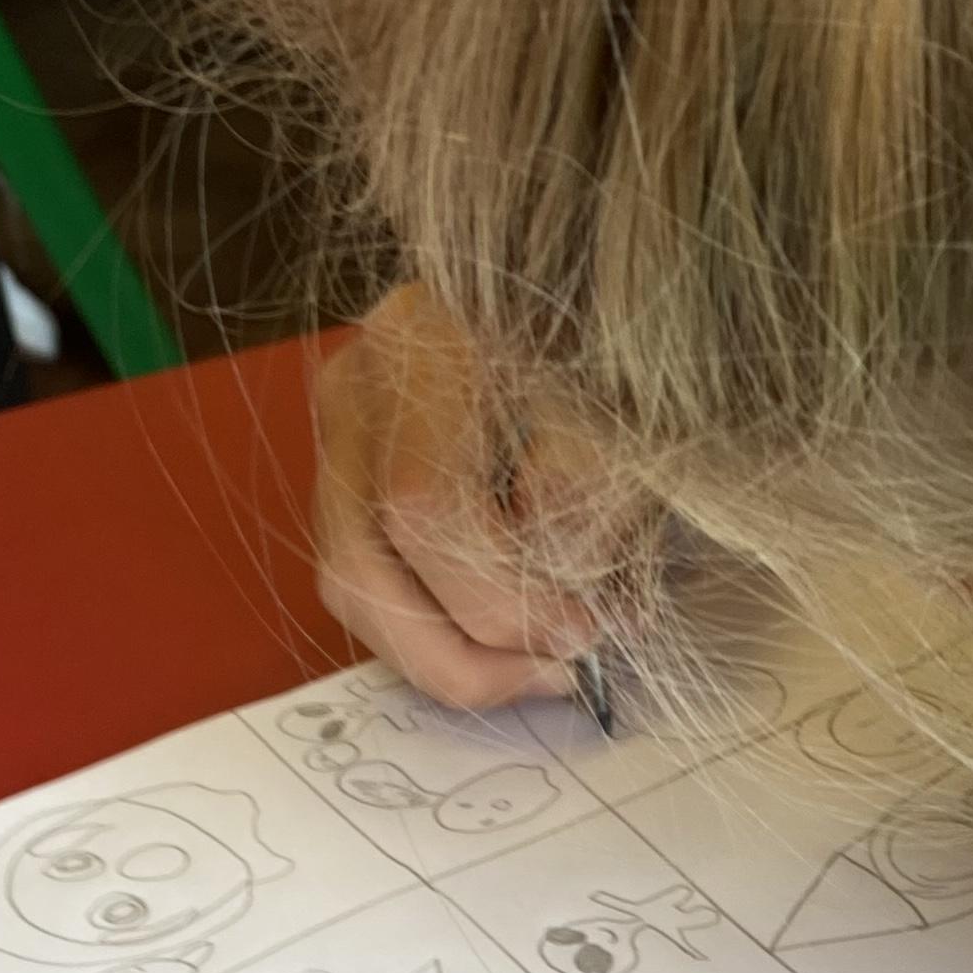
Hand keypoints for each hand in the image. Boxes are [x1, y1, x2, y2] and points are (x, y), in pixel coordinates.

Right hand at [311, 286, 627, 713]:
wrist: (610, 299)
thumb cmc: (622, 352)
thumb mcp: (631, 421)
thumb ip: (587, 513)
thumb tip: (560, 617)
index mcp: (422, 340)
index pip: (422, 508)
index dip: (499, 599)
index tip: (583, 628)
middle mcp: (359, 384)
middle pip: (361, 565)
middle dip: (461, 653)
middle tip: (554, 673)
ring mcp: (341, 431)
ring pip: (350, 585)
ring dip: (445, 651)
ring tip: (536, 662)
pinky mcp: (353, 474)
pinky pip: (367, 581)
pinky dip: (435, 626)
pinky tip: (505, 634)